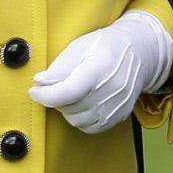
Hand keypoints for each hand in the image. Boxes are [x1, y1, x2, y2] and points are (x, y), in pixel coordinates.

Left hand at [27, 10, 172, 132]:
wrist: (139, 52)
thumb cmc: (105, 45)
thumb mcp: (79, 46)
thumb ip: (59, 66)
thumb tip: (40, 82)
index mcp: (100, 67)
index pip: (68, 91)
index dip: (46, 95)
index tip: (34, 90)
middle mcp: (112, 89)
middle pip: (70, 108)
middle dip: (55, 99)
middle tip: (55, 86)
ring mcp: (117, 105)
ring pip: (78, 120)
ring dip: (67, 110)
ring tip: (70, 93)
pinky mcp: (119, 116)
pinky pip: (90, 127)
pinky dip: (80, 118)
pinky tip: (81, 103)